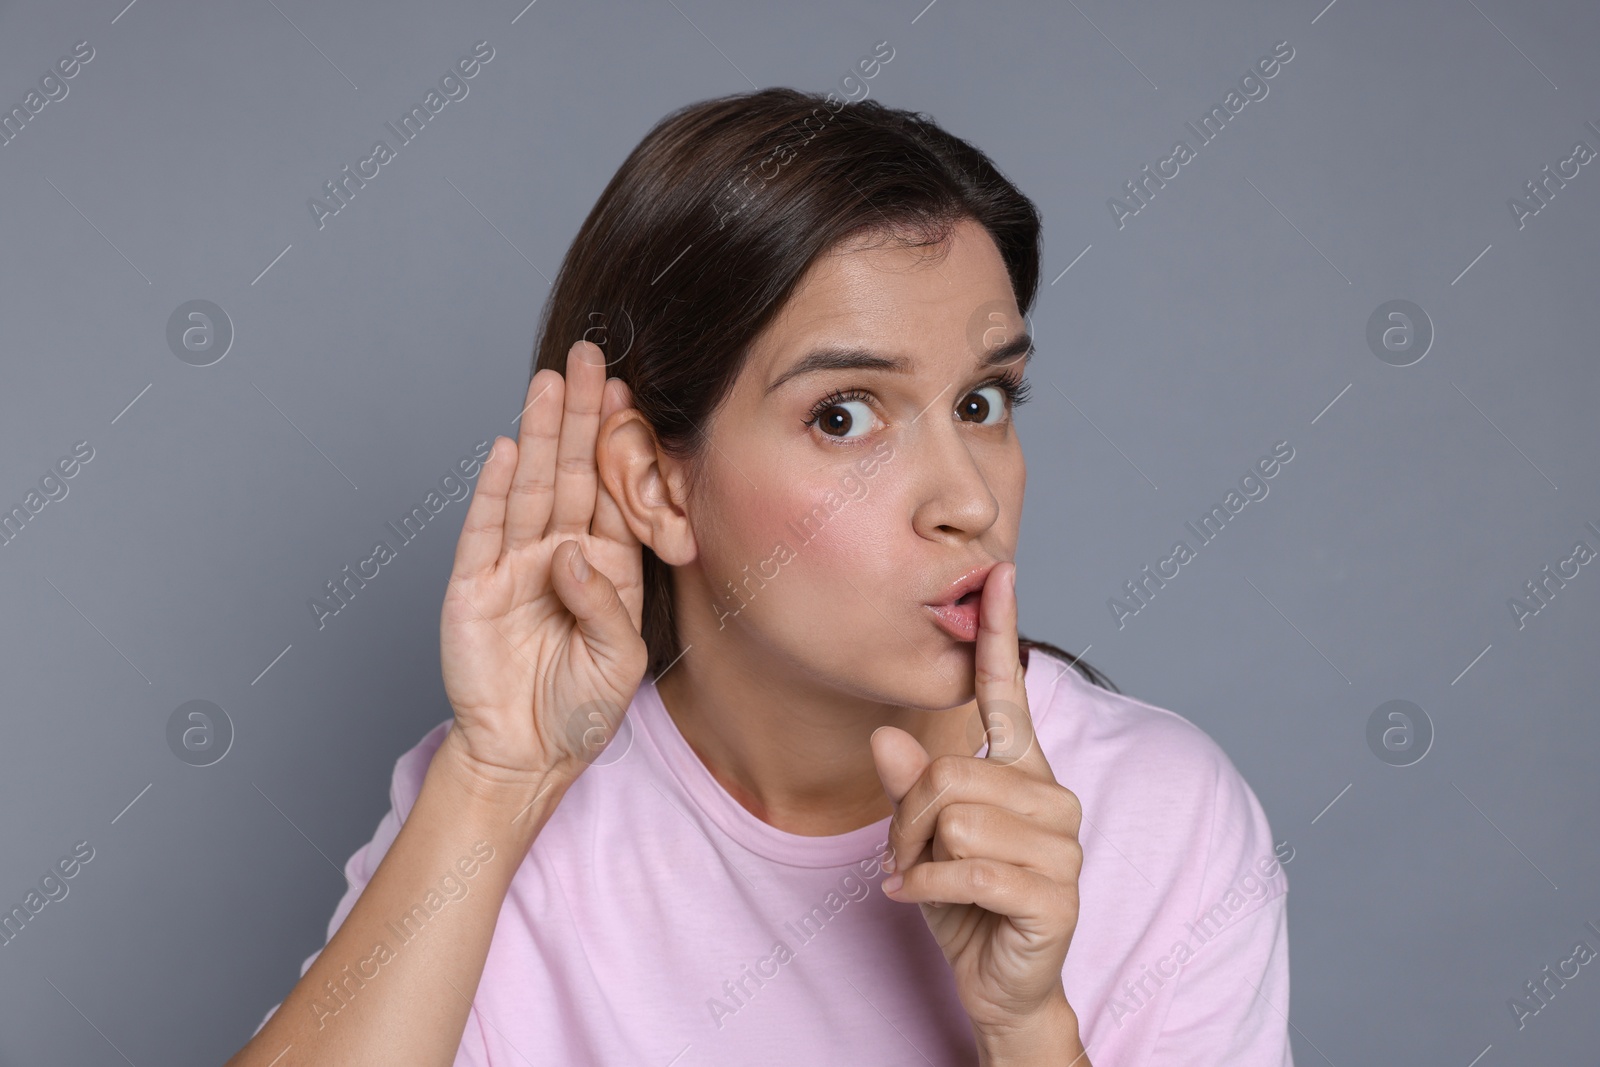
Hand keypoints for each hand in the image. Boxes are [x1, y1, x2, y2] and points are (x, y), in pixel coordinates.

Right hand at [438, 339, 648, 788]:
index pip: (613, 493)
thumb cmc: (580, 711)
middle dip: (580, 416)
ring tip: (549, 383)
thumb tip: (569, 555)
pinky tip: (508, 448)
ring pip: (531, 488)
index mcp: (606, 567)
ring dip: (539, 435)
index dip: (618, 444)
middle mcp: (561, 555)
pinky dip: (495, 489)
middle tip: (590, 357)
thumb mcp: (618, 662)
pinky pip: (485, 529)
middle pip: (572, 473)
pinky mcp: (474, 586)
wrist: (524, 756)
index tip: (628, 392)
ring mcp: (514, 566)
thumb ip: (604, 606)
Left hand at [871, 562, 1086, 1051]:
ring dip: (915, 857)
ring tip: (920, 881)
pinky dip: (926, 889)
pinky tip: (915, 901)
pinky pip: (968, 868)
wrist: (999, 981)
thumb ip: (907, 785)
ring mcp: (1062, 843)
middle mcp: (1051, 795)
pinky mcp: (1057, 891)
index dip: (1000, 633)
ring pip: (953, 817)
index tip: (998, 573)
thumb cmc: (964, 899)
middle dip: (905, 821)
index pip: (1009, 692)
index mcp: (1022, 769)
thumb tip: (886, 737)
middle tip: (902, 857)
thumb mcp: (920, 837)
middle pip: (947, 772)